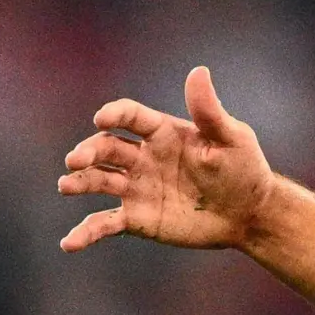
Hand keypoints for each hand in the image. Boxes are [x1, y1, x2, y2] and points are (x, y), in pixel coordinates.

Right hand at [58, 67, 276, 252]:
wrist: (248, 213)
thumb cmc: (244, 168)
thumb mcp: (231, 138)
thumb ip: (209, 111)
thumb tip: (198, 71)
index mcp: (164, 133)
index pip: (132, 117)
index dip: (115, 114)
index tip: (102, 118)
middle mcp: (144, 158)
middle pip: (107, 148)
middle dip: (88, 151)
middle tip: (76, 160)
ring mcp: (137, 187)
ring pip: (99, 181)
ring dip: (79, 182)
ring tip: (66, 186)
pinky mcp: (138, 217)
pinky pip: (105, 223)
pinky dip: (85, 232)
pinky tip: (70, 243)